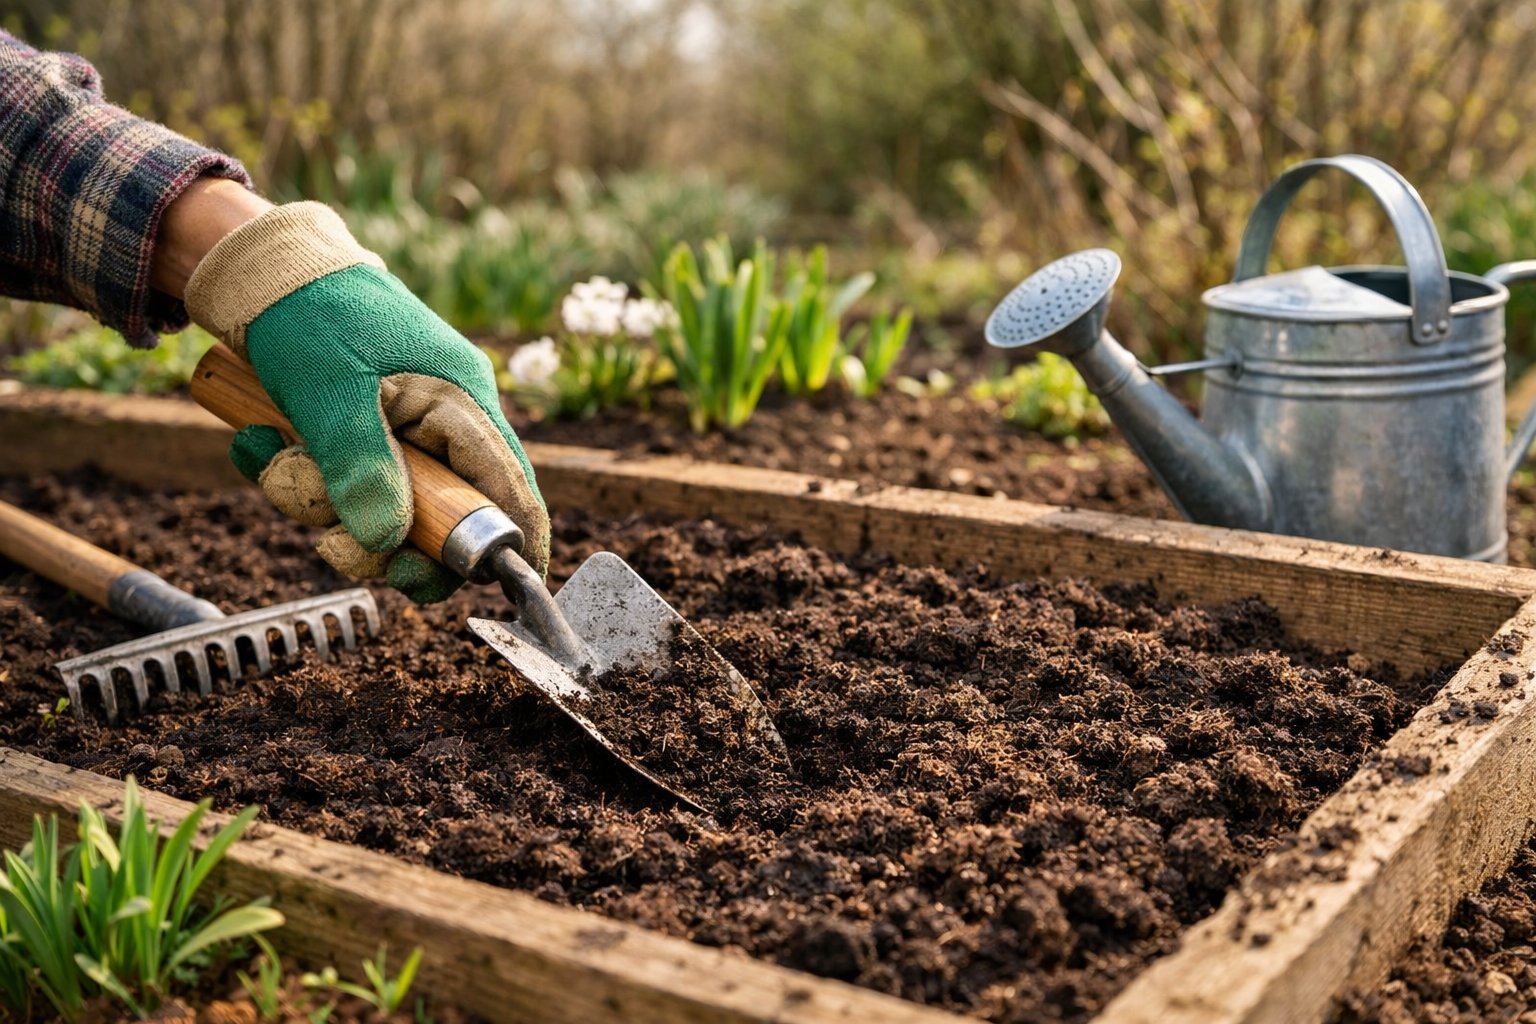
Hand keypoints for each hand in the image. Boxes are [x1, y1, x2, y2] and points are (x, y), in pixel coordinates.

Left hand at [182, 202, 548, 602]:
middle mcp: (441, 421)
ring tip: (267, 452)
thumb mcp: (328, 391)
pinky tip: (256, 441)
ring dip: (316, 501)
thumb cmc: (305, 310)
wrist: (252, 266)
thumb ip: (360, 469)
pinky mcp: (361, 434)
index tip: (508, 593)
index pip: (510, 489)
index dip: (514, 545)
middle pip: (439, 516)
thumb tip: (384, 546)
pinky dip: (298, 479)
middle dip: (379, 539)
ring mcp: (402, 429)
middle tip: (330, 545)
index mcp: (459, 402)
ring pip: (381, 508)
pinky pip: (343, 487)